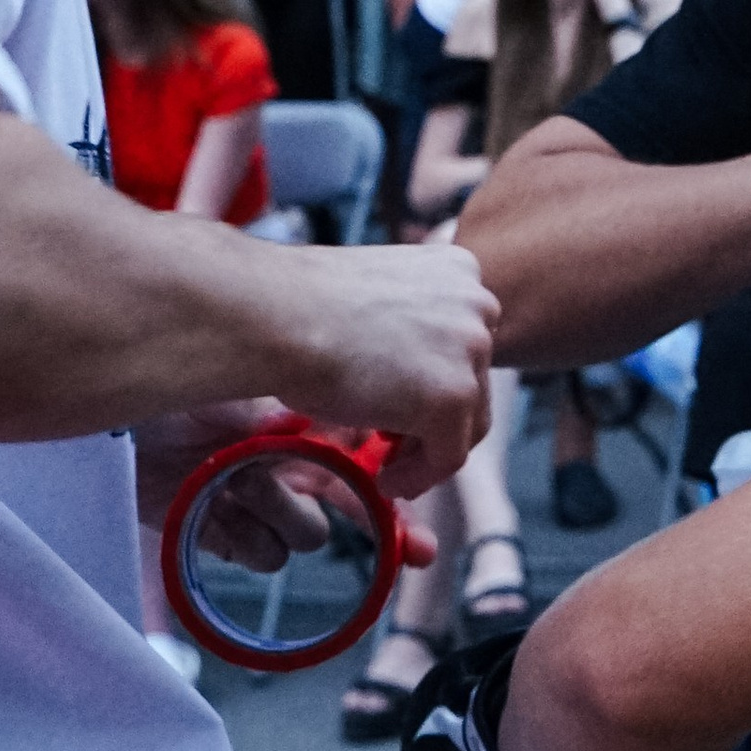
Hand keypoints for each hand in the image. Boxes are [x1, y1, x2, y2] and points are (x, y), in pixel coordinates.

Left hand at [134, 403, 440, 569]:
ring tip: (243, 476)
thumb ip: (336, 420)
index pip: (372, 464)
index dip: (400, 496)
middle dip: (373, 525)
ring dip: (279, 510)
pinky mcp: (212, 529)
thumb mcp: (284, 383)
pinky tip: (215, 502)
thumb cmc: (203, 377)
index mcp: (308, 423)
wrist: (129, 400)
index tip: (420, 535)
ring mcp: (250, 498)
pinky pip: (257, 554)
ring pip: (302, 536)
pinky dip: (240, 531)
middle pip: (346, 512)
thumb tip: (388, 437)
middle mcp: (285, 463)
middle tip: (412, 549)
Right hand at [282, 240, 498, 493]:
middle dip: (435, 418)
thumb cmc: (301, 309)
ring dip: (428, 449)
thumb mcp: (375, 305)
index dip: (433, 382)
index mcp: (459, 269)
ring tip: (387, 466)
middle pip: (475, 382)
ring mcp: (471, 350)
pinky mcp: (453, 396)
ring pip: (468, 421)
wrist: (273, 315)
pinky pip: (449, 456)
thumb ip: (409, 331)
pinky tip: (385, 481)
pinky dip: (420, 476)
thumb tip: (415, 382)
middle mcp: (478, 303)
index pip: (465, 343)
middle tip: (393, 444)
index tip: (402, 407)